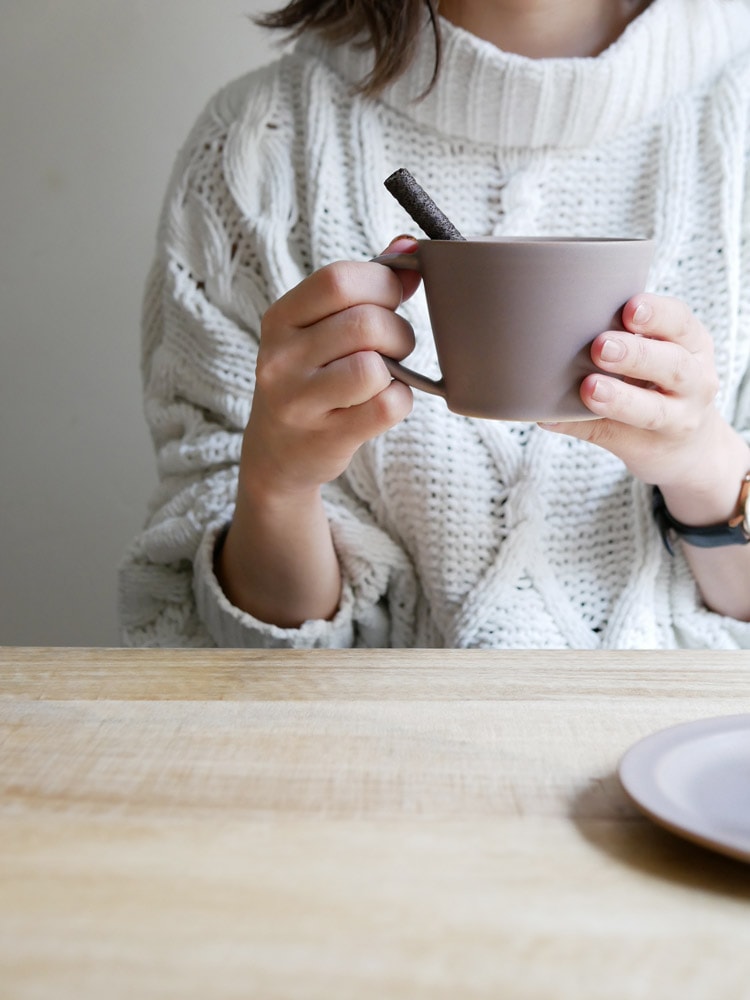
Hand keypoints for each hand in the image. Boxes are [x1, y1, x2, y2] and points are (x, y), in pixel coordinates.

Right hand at [243, 236, 420, 499]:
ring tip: (385, 375)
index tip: (392, 299)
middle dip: (398, 332)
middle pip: (366, 324)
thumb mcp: (319, 328)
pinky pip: (386, 407)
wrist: (277, 453)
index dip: (382, 284)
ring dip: (398, 370)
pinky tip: (382, 402)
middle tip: (394, 347)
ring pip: (375, 367)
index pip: (338, 280)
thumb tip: (409, 246)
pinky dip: (398, 402)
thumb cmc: (310, 378)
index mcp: (280, 319)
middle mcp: (281, 358)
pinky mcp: (325, 437)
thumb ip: (363, 285)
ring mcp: (299, 401)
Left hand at [541, 293, 726, 492]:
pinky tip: (552, 419)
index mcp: (692, 345)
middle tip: (601, 347)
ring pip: (652, 410)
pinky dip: (581, 427)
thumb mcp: (661, 355)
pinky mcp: (651, 449)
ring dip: (619, 399)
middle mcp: (694, 381)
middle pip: (673, 365)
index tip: (630, 309)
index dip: (658, 314)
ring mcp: (679, 419)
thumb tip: (553, 324)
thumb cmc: (661, 385)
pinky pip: (614, 437)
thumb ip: (625, 337)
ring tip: (590, 388)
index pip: (681, 322)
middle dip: (636, 354)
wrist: (690, 449)